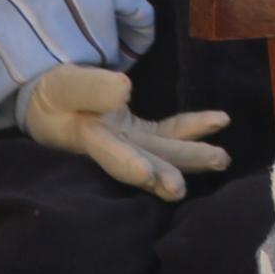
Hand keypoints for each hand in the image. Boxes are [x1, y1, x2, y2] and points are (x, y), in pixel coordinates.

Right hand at [17, 64, 230, 200]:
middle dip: (166, 173)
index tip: (148, 177)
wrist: (52, 99)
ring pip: (162, 151)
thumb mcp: (64, 84)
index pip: (108, 154)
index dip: (128, 165)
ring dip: (191, 156)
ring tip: (222, 160)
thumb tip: (123, 91)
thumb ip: (89, 87)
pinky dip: (193, 128)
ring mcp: (128, 143)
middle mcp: (111, 148)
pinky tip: (221, 121)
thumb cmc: (54, 93)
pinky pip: (169, 133)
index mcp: (85, 139)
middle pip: (143, 161)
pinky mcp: (140, 134)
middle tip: (185, 188)